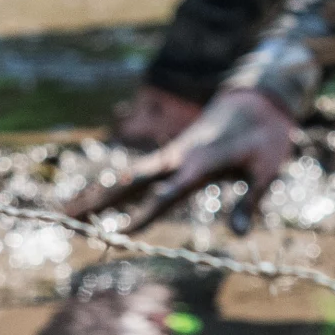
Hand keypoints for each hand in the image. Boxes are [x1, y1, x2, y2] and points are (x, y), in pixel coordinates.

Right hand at [66, 88, 298, 232]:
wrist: (256, 99)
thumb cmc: (266, 136)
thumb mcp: (267, 170)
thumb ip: (251, 201)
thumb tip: (240, 236)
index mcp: (202, 163)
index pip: (168, 194)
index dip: (145, 214)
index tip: (122, 234)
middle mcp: (178, 157)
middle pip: (132, 182)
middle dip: (100, 202)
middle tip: (69, 220)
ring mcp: (170, 154)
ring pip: (127, 177)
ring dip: (98, 195)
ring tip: (68, 214)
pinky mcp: (170, 155)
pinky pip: (136, 174)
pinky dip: (113, 188)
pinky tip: (94, 201)